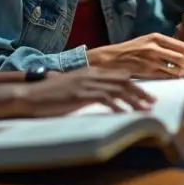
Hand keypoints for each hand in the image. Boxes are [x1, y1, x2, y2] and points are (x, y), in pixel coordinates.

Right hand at [17, 67, 153, 115]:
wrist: (31, 95)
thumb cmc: (50, 94)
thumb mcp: (74, 87)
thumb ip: (89, 87)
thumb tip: (104, 95)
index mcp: (91, 71)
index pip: (120, 75)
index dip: (136, 85)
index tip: (147, 95)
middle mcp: (91, 74)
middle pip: (123, 81)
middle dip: (141, 92)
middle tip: (153, 102)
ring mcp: (86, 83)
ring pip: (118, 89)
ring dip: (134, 100)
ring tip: (145, 109)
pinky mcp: (80, 94)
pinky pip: (104, 99)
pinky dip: (117, 106)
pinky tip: (125, 114)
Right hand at [87, 33, 183, 78]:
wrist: (111, 58)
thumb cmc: (130, 50)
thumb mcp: (147, 41)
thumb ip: (163, 45)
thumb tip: (182, 52)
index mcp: (156, 37)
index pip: (182, 45)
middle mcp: (154, 47)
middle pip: (182, 56)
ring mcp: (150, 59)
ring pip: (176, 66)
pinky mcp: (146, 71)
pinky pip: (166, 75)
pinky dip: (174, 76)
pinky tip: (178, 76)